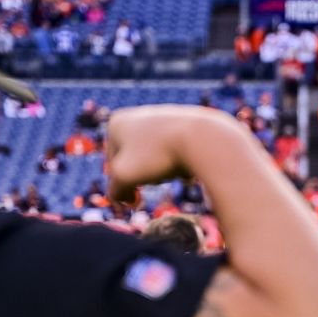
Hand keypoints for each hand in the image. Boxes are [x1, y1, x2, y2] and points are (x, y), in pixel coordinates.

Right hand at [104, 105, 241, 203]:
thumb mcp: (125, 177)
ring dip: (164, 171)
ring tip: (175, 167)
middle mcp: (138, 115)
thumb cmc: (158, 155)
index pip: (113, 166)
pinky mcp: (186, 124)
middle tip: (159, 177)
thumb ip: (115, 189)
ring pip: (157, 159)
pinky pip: (178, 154)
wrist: (204, 138)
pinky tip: (189, 163)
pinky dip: (181, 164)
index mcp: (117, 122)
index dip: (125, 186)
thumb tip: (121, 198)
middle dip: (146, 175)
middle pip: (135, 161)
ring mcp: (163, 117)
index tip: (137, 201)